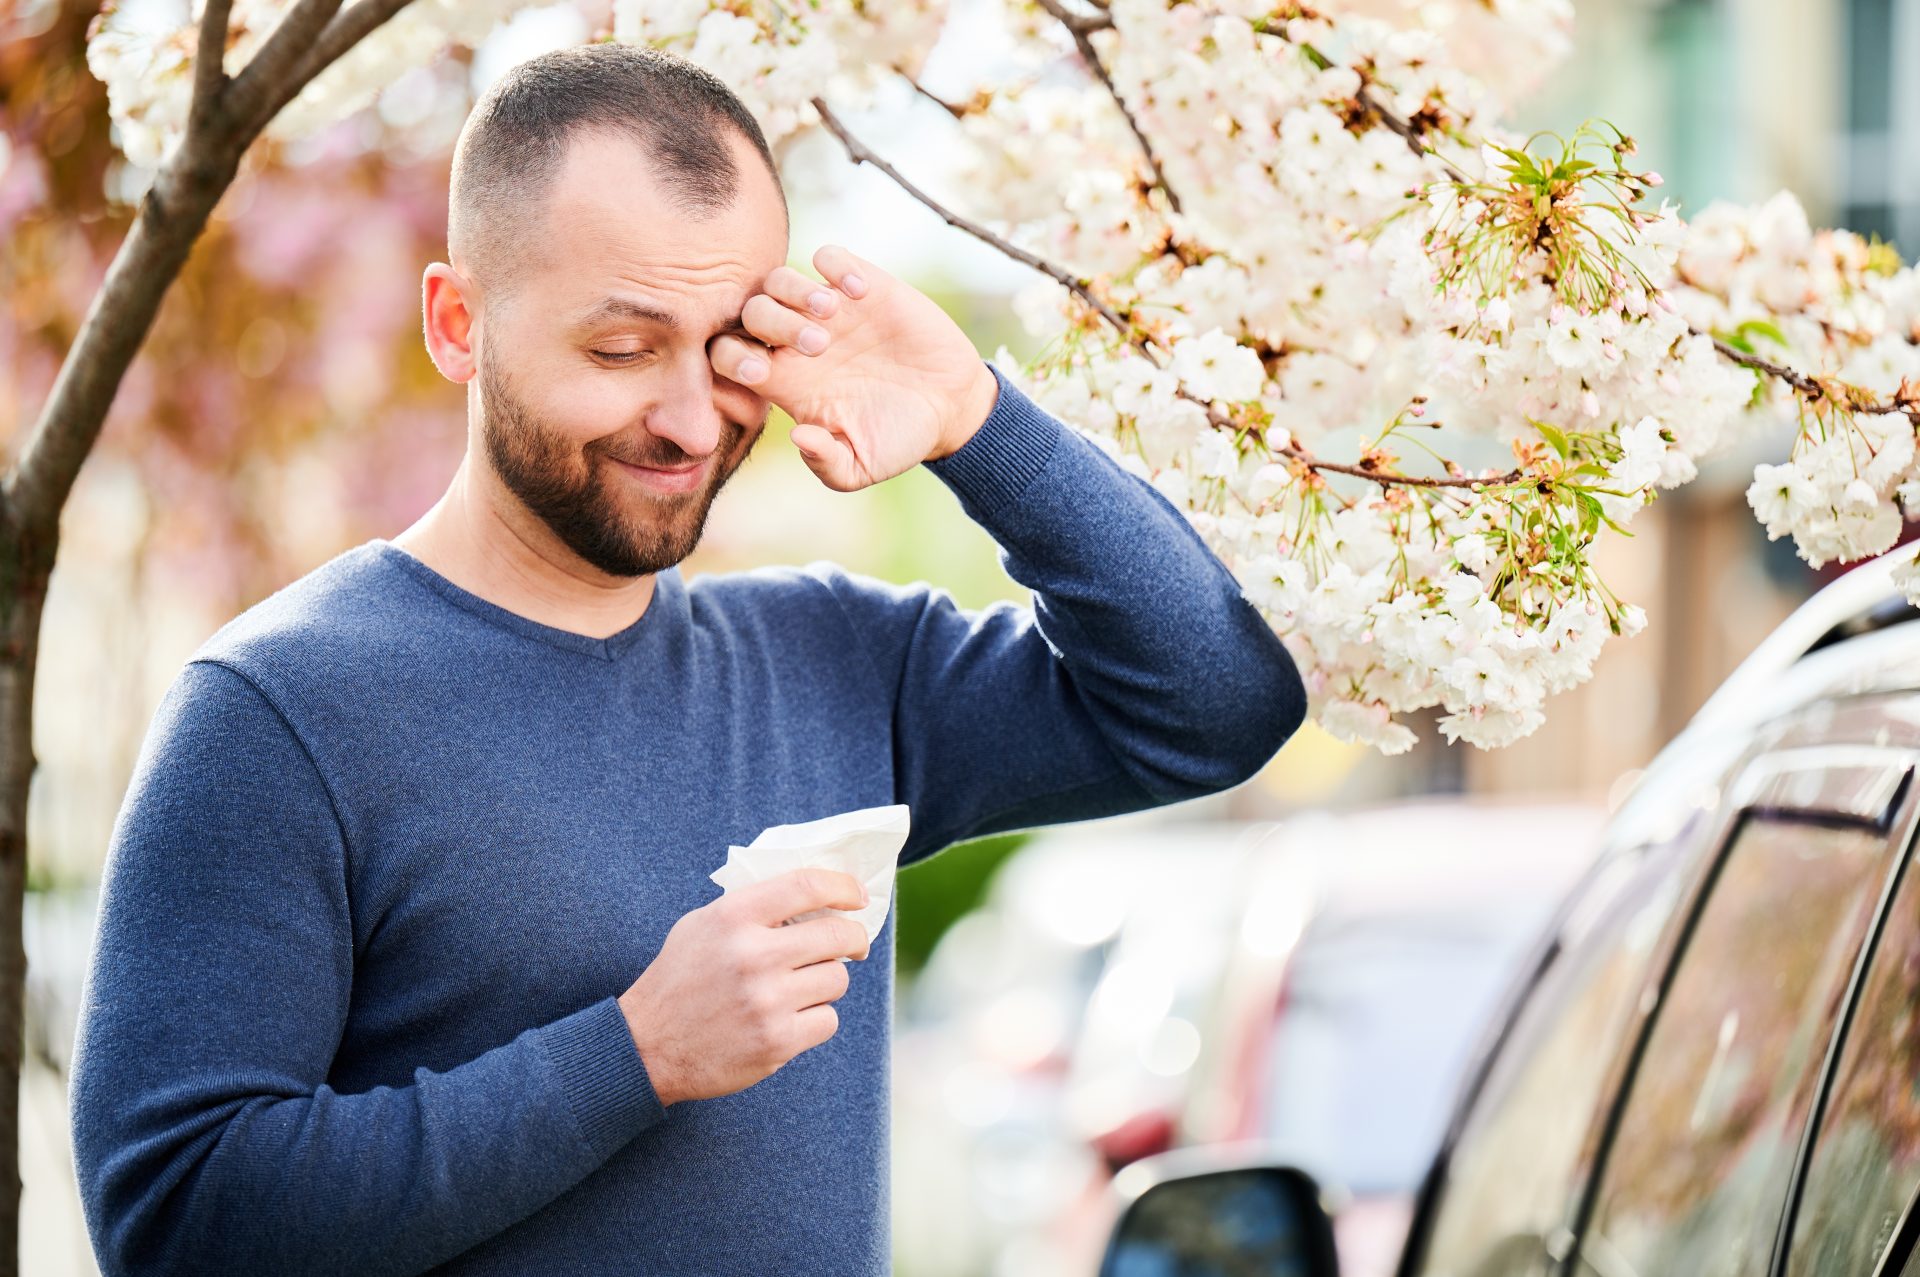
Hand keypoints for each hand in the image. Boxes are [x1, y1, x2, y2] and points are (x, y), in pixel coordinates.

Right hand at [617, 867, 870, 1106]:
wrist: (646, 1048)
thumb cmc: (679, 980)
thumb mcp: (702, 925)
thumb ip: (752, 907)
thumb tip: (816, 896)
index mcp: (733, 917)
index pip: (807, 886)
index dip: (843, 886)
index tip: (857, 895)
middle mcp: (753, 955)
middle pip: (837, 934)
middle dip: (854, 939)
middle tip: (853, 945)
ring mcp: (767, 1001)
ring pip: (837, 980)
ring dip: (826, 983)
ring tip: (799, 989)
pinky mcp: (776, 1041)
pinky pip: (827, 1021)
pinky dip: (815, 1020)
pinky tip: (789, 1019)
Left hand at [707, 245, 1000, 491]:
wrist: (949, 408)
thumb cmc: (899, 439)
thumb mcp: (862, 467)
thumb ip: (827, 464)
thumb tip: (799, 437)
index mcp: (786, 383)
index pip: (727, 356)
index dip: (732, 360)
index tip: (764, 374)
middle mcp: (798, 342)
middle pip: (748, 311)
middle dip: (771, 323)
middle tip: (816, 346)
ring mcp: (831, 311)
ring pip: (779, 278)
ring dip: (797, 291)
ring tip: (834, 314)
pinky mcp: (864, 287)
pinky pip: (828, 256)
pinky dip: (836, 266)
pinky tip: (861, 293)